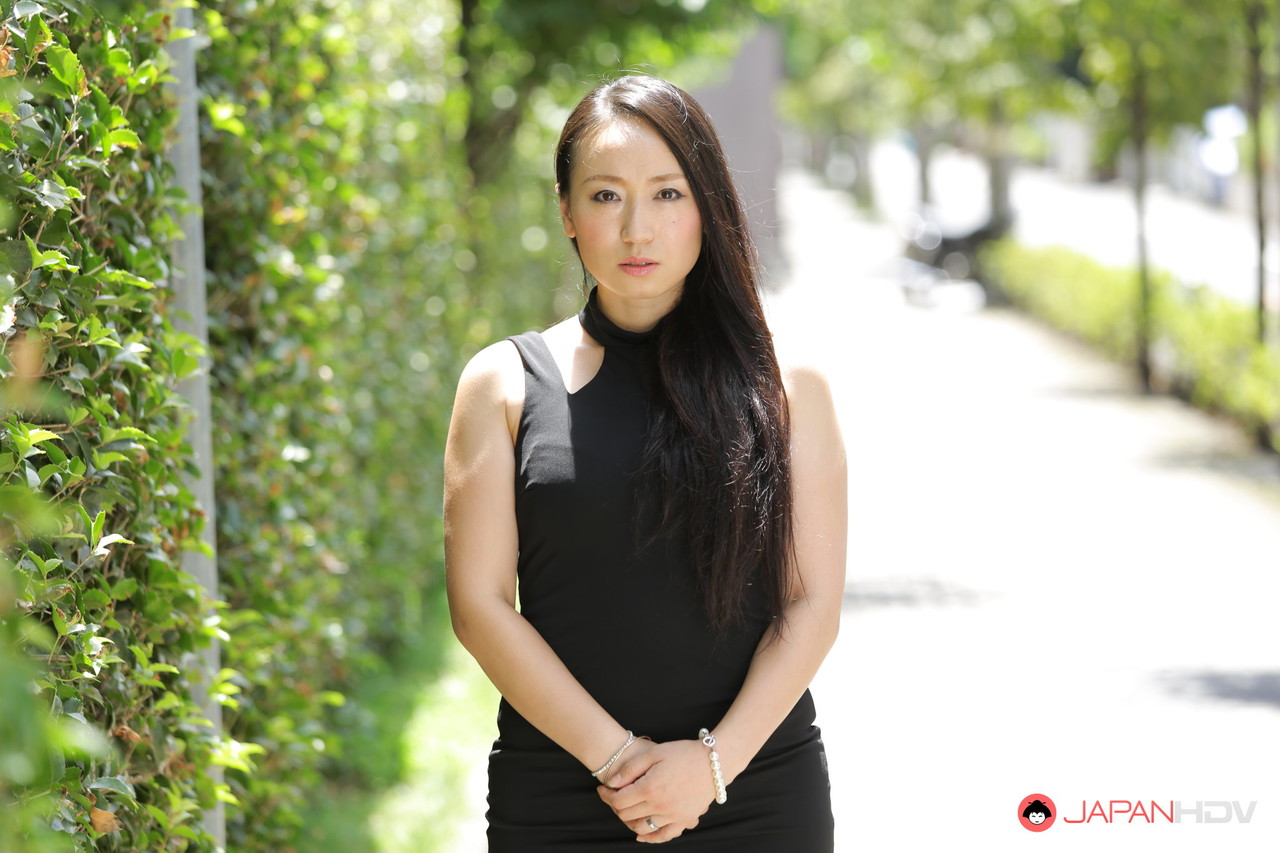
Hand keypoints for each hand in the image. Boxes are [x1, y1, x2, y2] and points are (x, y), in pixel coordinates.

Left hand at [596, 739, 716, 843]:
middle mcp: (660, 806)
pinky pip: (664, 835)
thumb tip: (612, 783)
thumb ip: (631, 769)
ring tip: (627, 810)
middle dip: (615, 806)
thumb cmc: (684, 753)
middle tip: (614, 796)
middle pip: (627, 815)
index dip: (606, 796)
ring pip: (642, 828)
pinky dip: (651, 838)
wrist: (714, 762)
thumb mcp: (654, 753)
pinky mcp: (684, 820)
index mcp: (650, 788)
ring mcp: (673, 815)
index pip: (618, 801)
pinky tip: (641, 836)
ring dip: (629, 821)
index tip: (603, 789)